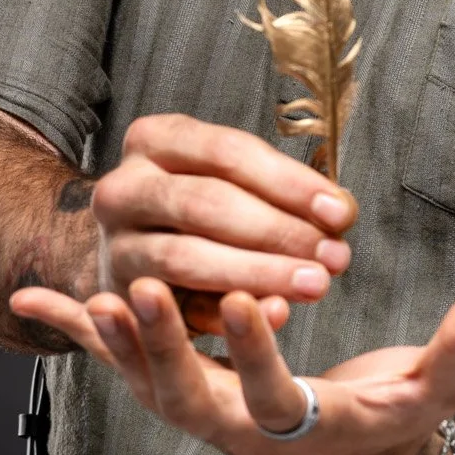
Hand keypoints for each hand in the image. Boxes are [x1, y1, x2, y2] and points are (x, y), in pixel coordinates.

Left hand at [9, 275, 454, 454]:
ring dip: (112, 343)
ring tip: (84, 295)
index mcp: (300, 426)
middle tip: (136, 290)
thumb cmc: (396, 421)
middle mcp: (238, 428)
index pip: (271, 395)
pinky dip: (77, 334)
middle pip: (188, 397)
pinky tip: (29, 297)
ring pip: (147, 383)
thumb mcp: (434, 388)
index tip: (250, 299)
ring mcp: (202, 414)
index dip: (257, 352)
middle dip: (161, 347)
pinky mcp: (181, 390)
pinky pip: (121, 363)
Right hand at [90, 115, 356, 333]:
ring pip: (186, 258)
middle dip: (277, 232)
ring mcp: (114, 245)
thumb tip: (340, 212)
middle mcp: (124, 187)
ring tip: (313, 284)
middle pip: (206, 203)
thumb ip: (281, 193)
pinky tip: (276, 313)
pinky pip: (178, 309)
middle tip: (333, 257)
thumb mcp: (232, 182)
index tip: (340, 212)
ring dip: (258, 273)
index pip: (228, 152)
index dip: (288, 183)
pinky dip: (229, 315)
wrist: (132, 254)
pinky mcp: (119, 298)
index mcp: (155, 139)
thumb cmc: (198, 209)